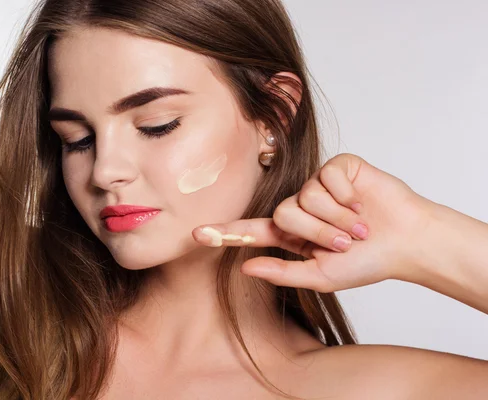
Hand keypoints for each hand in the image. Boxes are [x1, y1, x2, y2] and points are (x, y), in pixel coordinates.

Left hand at [192, 153, 435, 291]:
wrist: (407, 241)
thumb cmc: (368, 262)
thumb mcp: (322, 275)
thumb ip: (283, 272)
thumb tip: (245, 267)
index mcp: (294, 235)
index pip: (253, 231)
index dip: (225, 232)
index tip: (196, 234)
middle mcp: (301, 207)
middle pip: (283, 215)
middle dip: (317, 233)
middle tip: (346, 243)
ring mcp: (317, 186)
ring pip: (305, 198)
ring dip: (336, 218)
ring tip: (359, 226)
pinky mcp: (337, 168)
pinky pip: (327, 179)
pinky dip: (347, 197)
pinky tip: (362, 202)